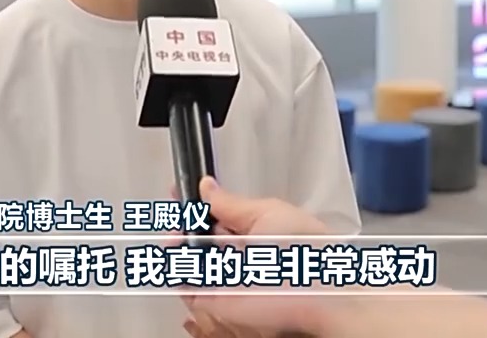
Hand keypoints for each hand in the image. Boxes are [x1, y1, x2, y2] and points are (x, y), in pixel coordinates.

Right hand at [178, 177, 329, 335]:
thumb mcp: (266, 213)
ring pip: (190, 259)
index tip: (177, 191)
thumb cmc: (299, 247)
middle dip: (183, 223)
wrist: (311, 292)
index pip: (216, 213)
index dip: (195, 203)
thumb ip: (231, 203)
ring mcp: (225, 276)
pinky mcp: (215, 301)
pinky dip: (176, 274)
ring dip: (177, 246)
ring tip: (176, 239)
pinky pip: (188, 288)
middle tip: (179, 219)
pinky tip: (174, 259)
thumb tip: (206, 185)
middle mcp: (237, 251)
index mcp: (252, 227)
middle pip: (199, 235)